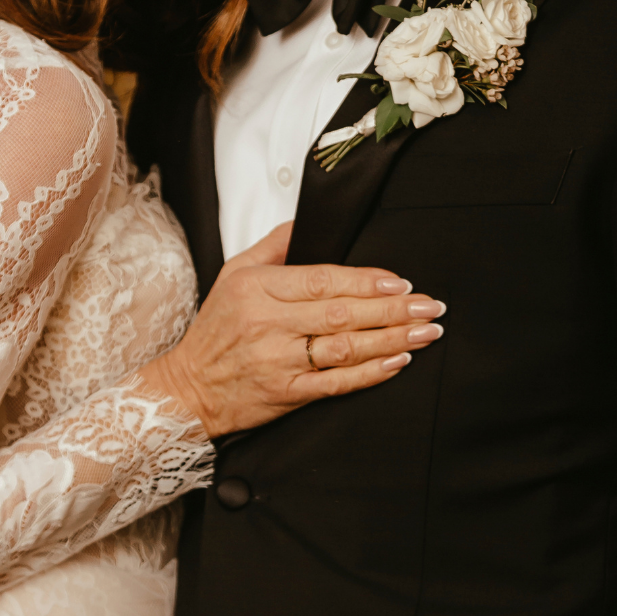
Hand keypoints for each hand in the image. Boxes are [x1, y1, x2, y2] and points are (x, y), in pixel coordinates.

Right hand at [143, 222, 444, 437]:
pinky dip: (370, 373)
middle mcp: (268, 324)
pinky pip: (336, 383)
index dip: (367, 281)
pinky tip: (397, 361)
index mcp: (257, 289)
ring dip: (392, 339)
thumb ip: (274, 245)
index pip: (323, 280)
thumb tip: (308, 221)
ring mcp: (278, 361)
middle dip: (393, 309)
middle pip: (341, 313)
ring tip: (425, 331)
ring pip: (344, 347)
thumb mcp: (232, 274)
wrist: (187, 390)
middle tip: (429, 305)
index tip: (401, 282)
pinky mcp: (286, 394)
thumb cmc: (214, 331)